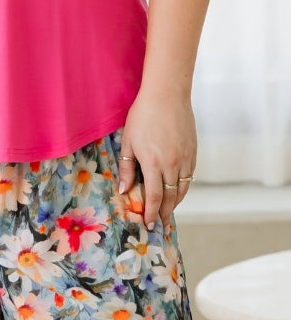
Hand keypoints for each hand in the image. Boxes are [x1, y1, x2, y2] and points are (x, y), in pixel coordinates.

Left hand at [117, 90, 196, 231]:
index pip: (154, 197)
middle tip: (159, 224)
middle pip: (170, 198)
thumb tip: (125, 190)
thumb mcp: (128, 141)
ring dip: (174, 203)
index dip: (151, 213)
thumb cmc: (143, 114)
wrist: (167, 94)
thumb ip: (127, 168)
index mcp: (154, 163)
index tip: (149, 224)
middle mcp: (173, 165)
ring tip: (167, 210)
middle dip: (164, 213)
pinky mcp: (193, 152)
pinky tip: (176, 190)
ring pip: (182, 189)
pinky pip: (190, 177)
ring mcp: (186, 159)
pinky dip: (183, 188)